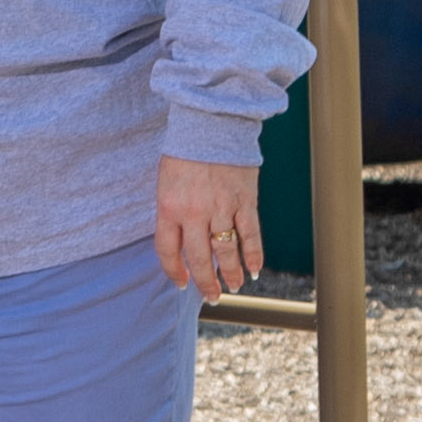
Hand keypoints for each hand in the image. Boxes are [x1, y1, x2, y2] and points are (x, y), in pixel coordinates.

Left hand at [157, 155, 264, 298]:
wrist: (211, 125)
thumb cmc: (185, 153)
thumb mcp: (166, 183)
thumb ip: (173, 212)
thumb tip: (182, 242)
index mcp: (169, 207)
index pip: (168, 250)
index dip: (174, 271)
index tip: (181, 283)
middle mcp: (194, 212)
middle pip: (199, 258)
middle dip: (205, 282)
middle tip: (212, 296)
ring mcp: (221, 208)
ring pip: (227, 252)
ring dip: (231, 274)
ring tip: (234, 286)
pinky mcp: (245, 202)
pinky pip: (250, 235)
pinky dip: (254, 256)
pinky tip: (254, 270)